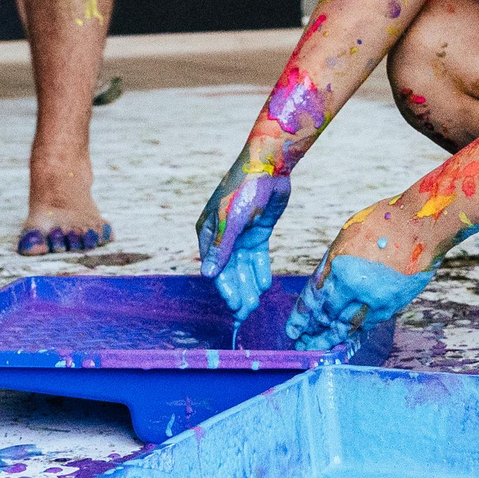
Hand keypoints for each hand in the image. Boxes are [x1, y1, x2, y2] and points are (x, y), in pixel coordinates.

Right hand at [197, 150, 290, 314]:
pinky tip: (264, 284)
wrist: (270, 166)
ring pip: (244, 265)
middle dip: (238, 289)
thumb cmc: (244, 189)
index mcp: (209, 232)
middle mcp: (223, 235)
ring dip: (249, 283)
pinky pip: (257, 256)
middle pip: (230, 269)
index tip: (234, 305)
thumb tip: (209, 275)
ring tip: (256, 302)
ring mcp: (241, 234)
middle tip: (247, 311)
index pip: (215, 266)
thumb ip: (222, 248)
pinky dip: (260, 269)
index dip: (225, 287)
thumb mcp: (231, 220)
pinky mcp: (258, 231)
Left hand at [285, 204, 439, 348]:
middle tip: (302, 345)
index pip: (314, 298)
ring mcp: (376, 297)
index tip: (292, 331)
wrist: (423, 224)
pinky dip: (355, 331)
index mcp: (339, 264)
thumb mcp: (347, 235)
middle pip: (328, 316)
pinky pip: (369, 323)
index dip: (301, 317)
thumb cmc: (383, 222)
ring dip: (332, 338)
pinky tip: (346, 337)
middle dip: (313, 332)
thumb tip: (321, 286)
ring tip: (319, 348)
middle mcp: (355, 285)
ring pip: (349, 325)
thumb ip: (332, 263)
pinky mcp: (394, 303)